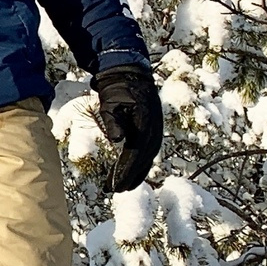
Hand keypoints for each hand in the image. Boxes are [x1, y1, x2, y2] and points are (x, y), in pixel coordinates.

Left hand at [93, 65, 163, 193]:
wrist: (131, 74)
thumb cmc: (117, 88)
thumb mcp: (111, 102)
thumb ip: (113, 121)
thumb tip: (117, 140)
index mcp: (145, 123)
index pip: (135, 153)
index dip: (125, 170)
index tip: (115, 184)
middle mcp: (154, 130)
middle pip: (143, 160)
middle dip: (130, 177)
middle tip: (115, 191)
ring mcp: (155, 131)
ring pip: (147, 159)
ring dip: (135, 174)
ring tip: (120, 188)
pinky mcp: (153, 132)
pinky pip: (147, 153)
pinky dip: (139, 166)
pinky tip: (129, 175)